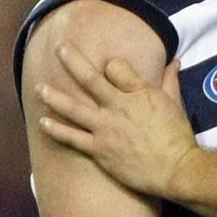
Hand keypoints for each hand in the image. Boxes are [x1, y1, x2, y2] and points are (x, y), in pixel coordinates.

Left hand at [36, 42, 196, 197]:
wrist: (175, 169)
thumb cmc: (176, 135)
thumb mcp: (174, 103)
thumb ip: (169, 80)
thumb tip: (173, 61)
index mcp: (139, 92)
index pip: (116, 67)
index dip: (110, 65)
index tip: (108, 66)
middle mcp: (118, 106)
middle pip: (90, 79)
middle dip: (73, 61)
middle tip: (59, 48)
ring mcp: (106, 128)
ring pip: (73, 107)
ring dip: (54, 96)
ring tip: (39, 87)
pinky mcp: (99, 149)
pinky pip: (72, 137)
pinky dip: (56, 130)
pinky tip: (43, 122)